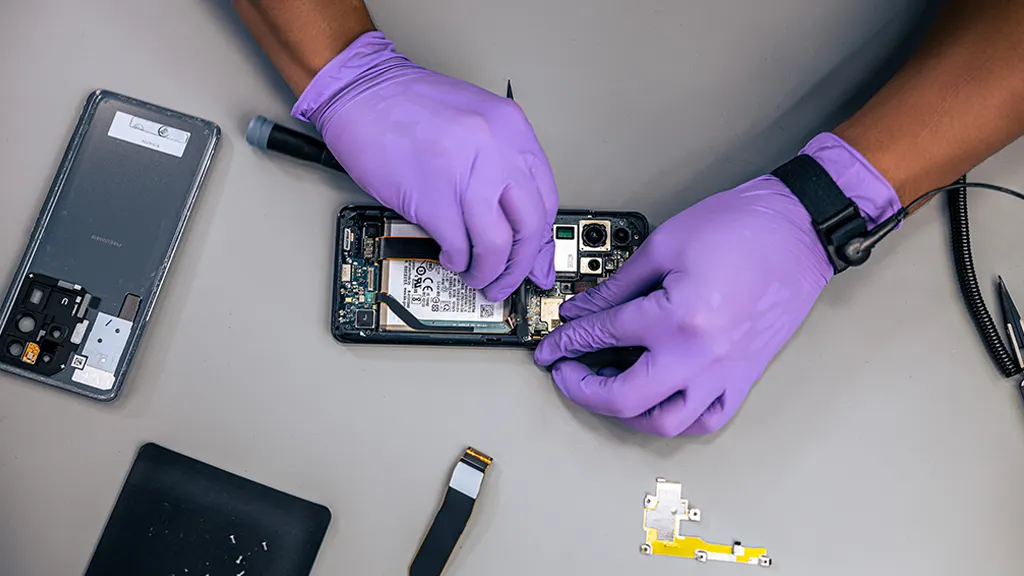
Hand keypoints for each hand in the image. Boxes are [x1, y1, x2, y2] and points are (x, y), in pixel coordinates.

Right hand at [292, 31, 557, 300]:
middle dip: (521, 265)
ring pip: (496, 244)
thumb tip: (514, 222)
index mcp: (511, 129)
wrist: (361, 91)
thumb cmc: (408, 104)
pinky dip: (458, 261)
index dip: (540, 239)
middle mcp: (495, 149)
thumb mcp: (474, 124)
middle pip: (529, 227)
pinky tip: (452, 258)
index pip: (545, 199)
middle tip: (509, 280)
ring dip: (488, 271)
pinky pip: (458, 245)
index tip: (534, 259)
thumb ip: (500, 169)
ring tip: (478, 276)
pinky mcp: (430, 196)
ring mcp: (464, 173)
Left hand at [534, 134, 899, 435]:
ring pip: (664, 422)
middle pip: (624, 397)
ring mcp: (725, 372)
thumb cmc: (742, 227)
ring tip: (606, 392)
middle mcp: (700, 355)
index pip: (603, 337)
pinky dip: (674, 419)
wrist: (800, 229)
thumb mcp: (665, 245)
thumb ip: (617, 285)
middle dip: (582, 389)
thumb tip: (583, 309)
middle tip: (565, 374)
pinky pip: (705, 419)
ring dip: (625, 414)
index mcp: (677, 317)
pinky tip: (656, 401)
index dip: (567, 341)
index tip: (551, 344)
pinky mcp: (744, 376)